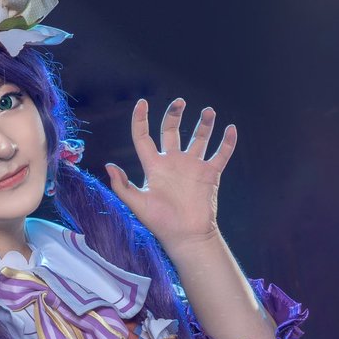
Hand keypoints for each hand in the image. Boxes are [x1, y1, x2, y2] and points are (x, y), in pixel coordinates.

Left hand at [104, 98, 236, 250]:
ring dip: (204, 124)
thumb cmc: (159, 223)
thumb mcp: (137, 203)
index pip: (144, 137)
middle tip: (179, 101)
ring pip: (199, 139)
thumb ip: (122, 185)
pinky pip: (221, 154)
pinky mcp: (210, 174)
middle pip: (172, 131)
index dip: (141, 119)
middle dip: (174, 115)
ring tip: (208, 110)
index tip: (142, 102)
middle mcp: (173, 162)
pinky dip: (227, 142)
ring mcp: (192, 167)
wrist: (186, 236)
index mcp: (154, 166)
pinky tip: (230, 129)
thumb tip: (108, 165)